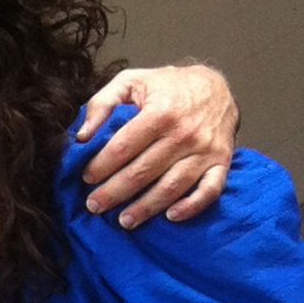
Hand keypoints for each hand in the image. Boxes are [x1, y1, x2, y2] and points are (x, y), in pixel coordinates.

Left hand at [78, 64, 238, 226]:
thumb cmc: (167, 87)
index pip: (123, 147)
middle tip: (94, 205)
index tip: (87, 177)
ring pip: (171, 187)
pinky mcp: (221, 162)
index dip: (101, 166)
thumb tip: (82, 136)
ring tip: (123, 221)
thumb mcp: (132, 82)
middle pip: (142, 172)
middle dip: (114, 192)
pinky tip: (170, 217)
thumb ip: (102, 103)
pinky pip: (209, 190)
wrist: (215, 87)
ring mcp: (205, 150)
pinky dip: (191, 207)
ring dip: (145, 208)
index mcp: (161, 111)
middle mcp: (184, 133)